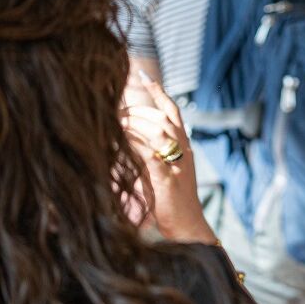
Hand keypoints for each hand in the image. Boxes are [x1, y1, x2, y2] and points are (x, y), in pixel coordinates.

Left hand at [121, 73, 216, 244]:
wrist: (189, 227)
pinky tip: (121, 141)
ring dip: (135, 124)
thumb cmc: (173, 203)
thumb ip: (150, 154)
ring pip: (159, 133)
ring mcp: (177, 165)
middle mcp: (184, 152)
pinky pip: (151, 156)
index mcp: (184, 148)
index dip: (160, 93)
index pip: (173, 112)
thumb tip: (126, 139)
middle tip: (116, 109)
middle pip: (163, 118)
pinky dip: (136, 146)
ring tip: (115, 121)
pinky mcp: (168, 180)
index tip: (145, 76)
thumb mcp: (163, 172)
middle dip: (138, 110)